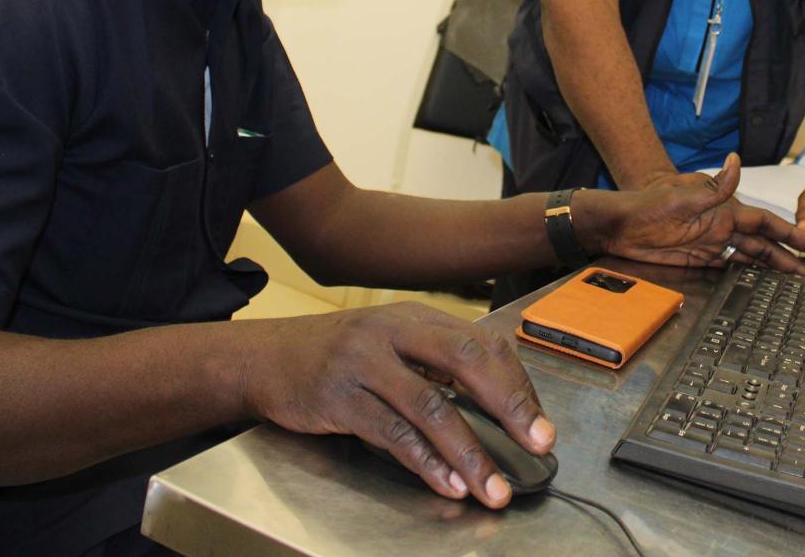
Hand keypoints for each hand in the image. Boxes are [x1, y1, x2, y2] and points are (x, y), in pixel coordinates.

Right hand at [240, 302, 551, 507]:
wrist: (264, 358)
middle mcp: (394, 331)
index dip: (517, 384)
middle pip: (466, 362)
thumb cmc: (337, 355)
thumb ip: (436, 365)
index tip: (540, 423)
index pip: (482, 343)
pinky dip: (424, 462)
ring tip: (492, 487)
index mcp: (416, 317)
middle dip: (510, 406)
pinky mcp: (339, 397)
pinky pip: (391, 433)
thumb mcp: (390, 344)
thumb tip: (499, 404)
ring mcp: (365, 363)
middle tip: (538, 443)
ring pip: (431, 407)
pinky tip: (446, 483)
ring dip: (469, 452)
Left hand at [582, 154, 804, 276]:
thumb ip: (713, 188)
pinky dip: (751, 276)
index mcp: (722, 211)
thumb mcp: (680, 197)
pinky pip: (732, 268)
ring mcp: (713, 244)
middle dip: (790, 257)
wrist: (619, 226)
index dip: (787, 232)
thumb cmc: (647, 207)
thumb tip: (736, 160)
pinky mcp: (700, 258)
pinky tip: (766, 285)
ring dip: (775, 269)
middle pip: (764, 244)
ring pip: (752, 258)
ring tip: (799, 282)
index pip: (763, 222)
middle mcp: (723, 227)